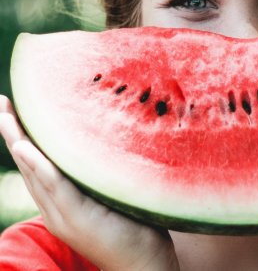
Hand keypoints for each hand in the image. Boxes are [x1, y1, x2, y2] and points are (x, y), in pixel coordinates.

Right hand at [0, 96, 179, 270]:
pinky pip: (56, 188)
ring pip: (36, 173)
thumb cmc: (132, 226)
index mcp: (61, 202)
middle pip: (29, 164)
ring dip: (19, 143)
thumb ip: (97, 174)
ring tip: (5, 116)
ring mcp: (64, 215)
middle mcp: (55, 208)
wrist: (143, 263)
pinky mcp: (79, 219)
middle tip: (0, 103)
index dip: (23, 136)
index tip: (13, 109)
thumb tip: (103, 141)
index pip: (37, 163)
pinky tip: (27, 148)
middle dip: (12, 133)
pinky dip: (40, 167)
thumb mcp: (109, 195)